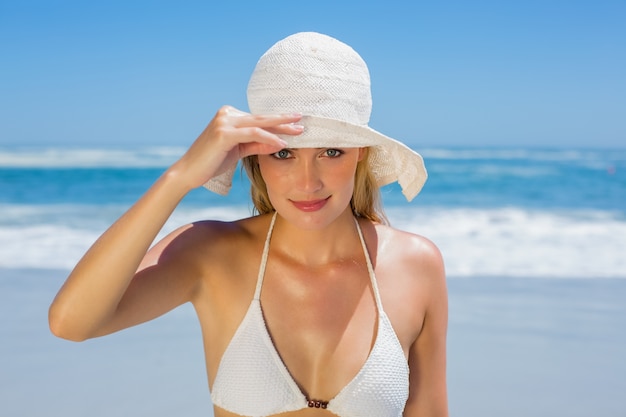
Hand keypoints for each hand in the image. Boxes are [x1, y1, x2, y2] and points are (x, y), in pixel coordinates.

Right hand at [171, 105, 302, 189]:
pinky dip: (269, 138)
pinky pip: (252, 134)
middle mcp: (227, 114)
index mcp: (229, 116)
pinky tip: (282, 142)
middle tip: (303, 120)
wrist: (188, 173)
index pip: (259, 119)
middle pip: (261, 118)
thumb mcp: (239, 151)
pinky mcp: (224, 132)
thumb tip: (279, 142)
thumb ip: (257, 145)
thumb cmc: (212, 163)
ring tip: (298, 131)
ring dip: (281, 127)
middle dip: (284, 120)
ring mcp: (224, 121)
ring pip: (259, 123)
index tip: (295, 124)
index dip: (278, 121)